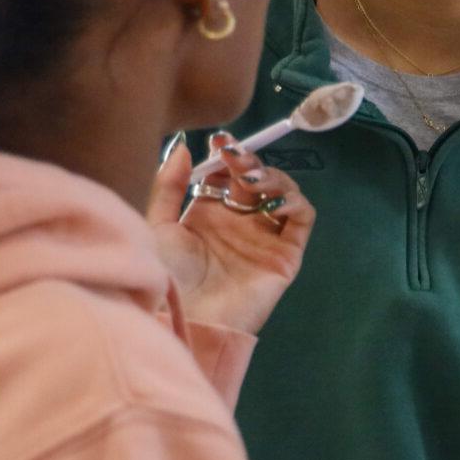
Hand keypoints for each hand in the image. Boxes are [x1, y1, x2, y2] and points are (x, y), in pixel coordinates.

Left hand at [143, 135, 315, 335]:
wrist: (188, 316)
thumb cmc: (168, 275)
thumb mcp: (158, 223)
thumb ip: (168, 185)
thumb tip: (184, 147)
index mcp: (209, 215)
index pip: (227, 175)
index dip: (226, 156)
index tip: (219, 143)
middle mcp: (240, 223)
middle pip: (255, 179)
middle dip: (248, 161)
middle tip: (233, 154)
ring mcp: (265, 238)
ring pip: (282, 193)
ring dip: (272, 177)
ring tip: (250, 179)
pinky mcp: (285, 255)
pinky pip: (301, 220)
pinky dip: (294, 202)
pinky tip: (272, 202)